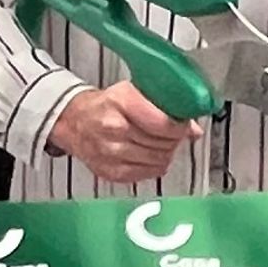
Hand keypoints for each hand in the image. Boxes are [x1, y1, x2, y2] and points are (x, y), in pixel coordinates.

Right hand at [48, 81, 199, 185]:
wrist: (74, 122)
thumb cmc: (104, 105)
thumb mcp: (132, 93)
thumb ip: (165, 107)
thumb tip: (193, 129)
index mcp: (121, 103)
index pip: (163, 123)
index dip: (179, 127)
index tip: (182, 125)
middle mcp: (114, 128)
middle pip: (163, 143)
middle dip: (174, 139)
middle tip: (172, 133)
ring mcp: (112, 153)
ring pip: (159, 159)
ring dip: (166, 152)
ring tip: (161, 143)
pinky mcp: (112, 172)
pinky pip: (148, 173)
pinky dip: (155, 165)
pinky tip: (150, 154)